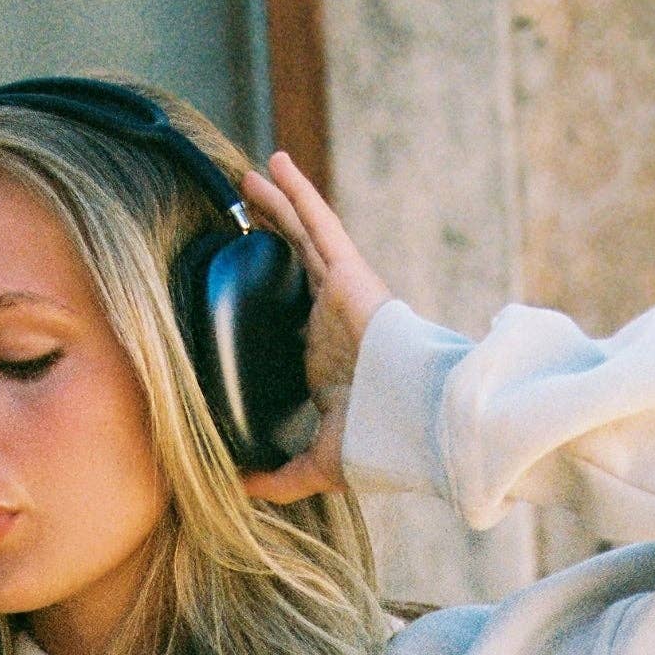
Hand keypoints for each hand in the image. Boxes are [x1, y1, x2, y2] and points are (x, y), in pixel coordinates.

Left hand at [236, 151, 392, 504]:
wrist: (419, 424)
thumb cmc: (380, 444)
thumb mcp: (317, 464)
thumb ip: (279, 476)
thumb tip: (235, 489)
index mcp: (324, 356)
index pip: (289, 311)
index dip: (268, 288)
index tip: (240, 273)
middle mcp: (330, 318)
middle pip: (292, 263)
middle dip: (268, 234)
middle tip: (240, 209)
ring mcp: (341, 292)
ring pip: (301, 235)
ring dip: (276, 203)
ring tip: (248, 175)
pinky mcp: (350, 274)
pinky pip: (317, 224)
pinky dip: (297, 193)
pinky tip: (274, 165)